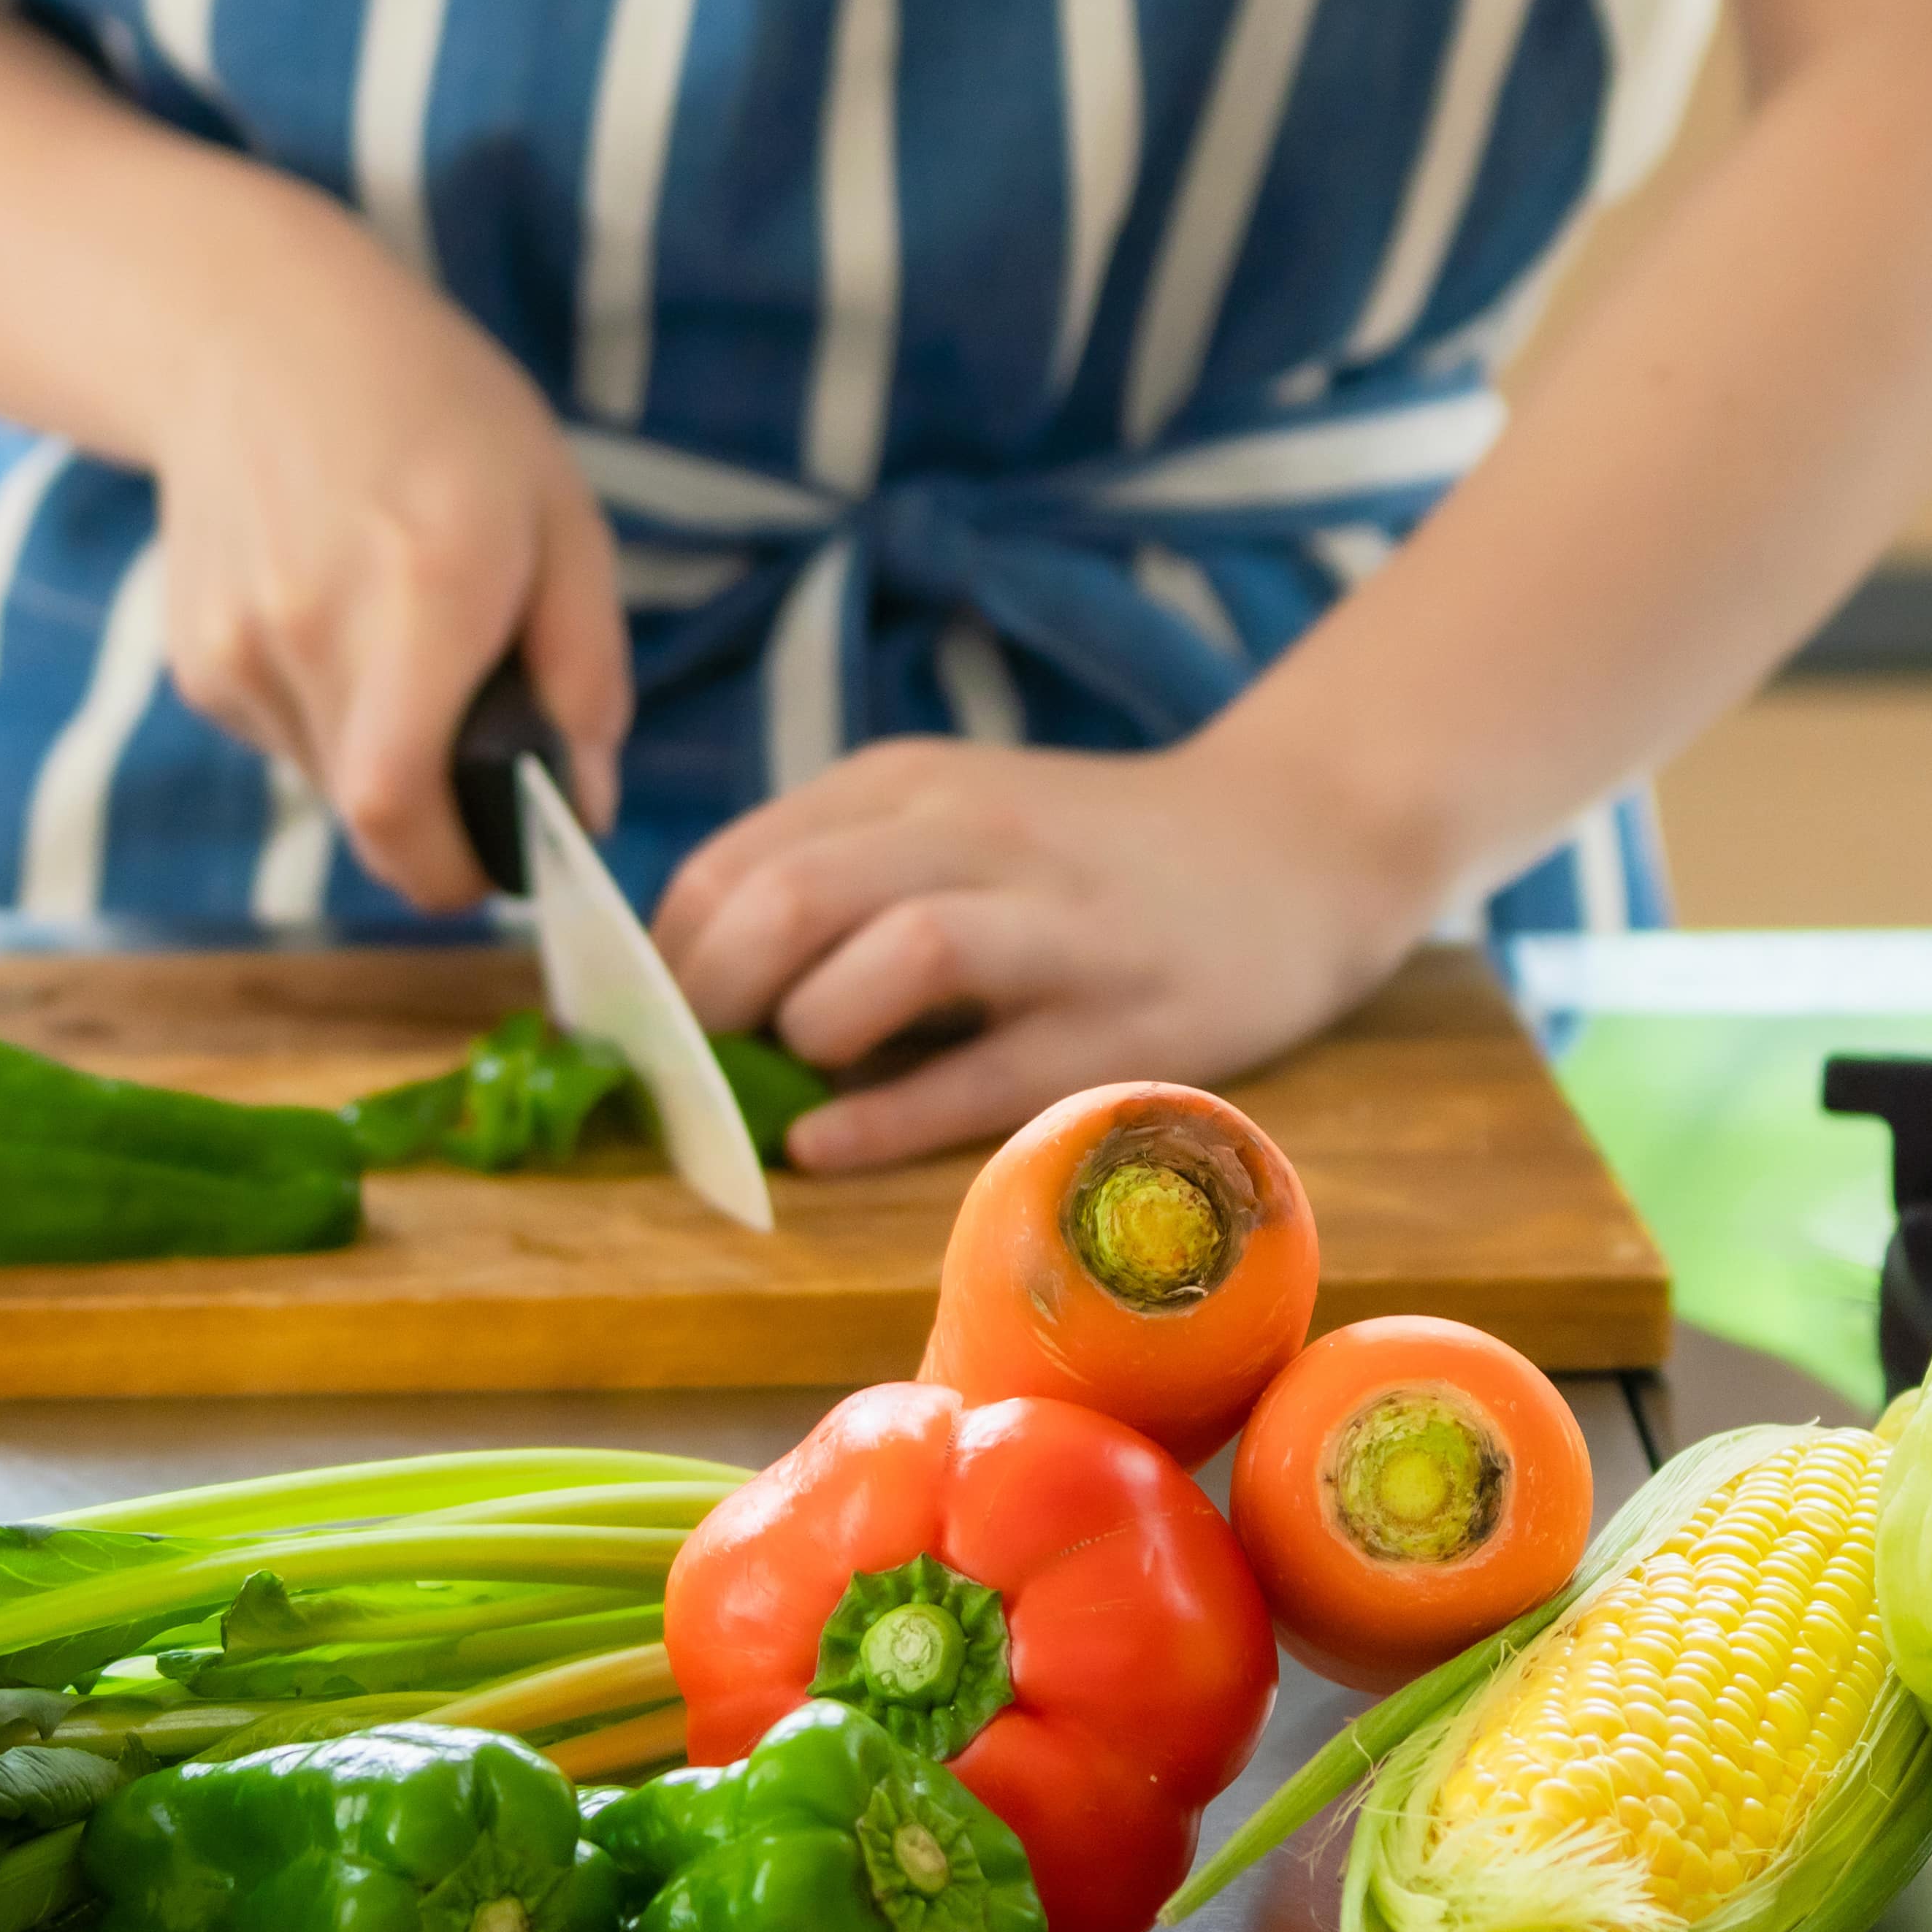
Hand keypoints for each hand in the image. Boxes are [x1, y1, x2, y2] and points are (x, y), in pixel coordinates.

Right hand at [134, 230, 628, 915]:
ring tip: (401, 645)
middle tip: (477, 761)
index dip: (452, 869)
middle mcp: (314, 626)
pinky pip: (284, 738)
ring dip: (383, 759)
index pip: (399, 804)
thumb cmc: (435, 414)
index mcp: (426, 587)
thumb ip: (586, 664)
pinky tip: (337, 619)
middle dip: (437, 821)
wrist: (253, 337)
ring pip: (328, 782)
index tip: (501, 868)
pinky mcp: (195, 659)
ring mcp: (238, 647)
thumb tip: (584, 800)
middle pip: (371, 815)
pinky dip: (329, 718)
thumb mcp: (559, 511)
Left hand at [651, 733, 1444, 1175]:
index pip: (732, 865)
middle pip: (791, 897)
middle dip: (709, 999)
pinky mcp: (1123, 1018)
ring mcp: (1055, 925)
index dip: (661, 963)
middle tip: (690, 1072)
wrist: (1293, 843)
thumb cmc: (1085, 854)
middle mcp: (972, 837)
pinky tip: (823, 1144)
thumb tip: (686, 987)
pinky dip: (885, 1118)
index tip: (639, 1034)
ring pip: (895, 955)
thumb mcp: (946, 820)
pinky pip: (985, 1072)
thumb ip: (829, 876)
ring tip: (786, 1081)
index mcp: (905, 787)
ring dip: (808, 1031)